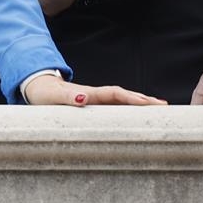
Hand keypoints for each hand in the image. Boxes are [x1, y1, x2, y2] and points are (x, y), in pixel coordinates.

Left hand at [22, 72, 163, 105]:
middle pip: (123, 96)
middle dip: (144, 100)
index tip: (149, 103)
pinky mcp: (91, 105)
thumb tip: (84, 97)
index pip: (114, 94)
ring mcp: (94, 99)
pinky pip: (114, 106)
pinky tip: (137, 114)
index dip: (132, 98)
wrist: (36, 88)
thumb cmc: (44, 94)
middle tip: (165, 106)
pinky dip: (128, 109)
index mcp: (88, 93)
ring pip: (121, 101)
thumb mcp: (54, 96)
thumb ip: (68, 97)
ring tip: (159, 108)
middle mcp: (94, 95)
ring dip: (139, 104)